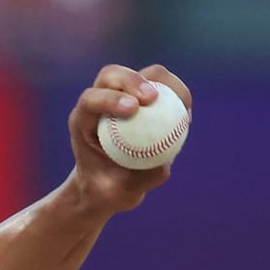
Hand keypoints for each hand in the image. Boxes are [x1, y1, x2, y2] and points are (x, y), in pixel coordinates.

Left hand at [65, 64, 191, 214]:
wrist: (107, 184)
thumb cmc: (107, 191)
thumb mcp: (118, 195)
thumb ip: (137, 183)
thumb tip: (163, 165)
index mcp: (82, 121)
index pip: (90, 100)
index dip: (110, 98)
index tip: (133, 109)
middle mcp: (98, 102)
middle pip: (112, 75)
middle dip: (132, 80)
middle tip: (154, 98)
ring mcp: (120, 95)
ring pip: (141, 74)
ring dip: (163, 82)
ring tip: (183, 103)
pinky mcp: (141, 97)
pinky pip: (161, 86)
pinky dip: (175, 93)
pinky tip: (188, 111)